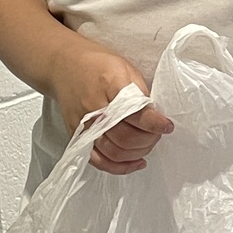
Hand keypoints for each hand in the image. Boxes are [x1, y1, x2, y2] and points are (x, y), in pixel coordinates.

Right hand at [49, 39, 173, 174]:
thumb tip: (154, 116)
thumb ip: (139, 93)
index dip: (155, 123)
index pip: (136, 113)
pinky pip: (98, 161)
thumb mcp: (125, 69)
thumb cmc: (98, 65)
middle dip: (149, 139)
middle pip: (125, 137)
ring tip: (148, 143)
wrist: (65, 66)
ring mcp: (84, 126)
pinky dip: (119, 166)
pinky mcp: (78, 137)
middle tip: (158, 133)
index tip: (168, 126)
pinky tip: (135, 161)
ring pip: (114, 152)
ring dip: (137, 153)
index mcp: (110, 86)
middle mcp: (95, 109)